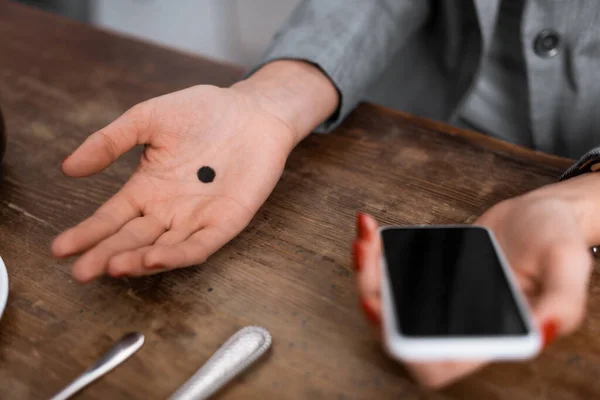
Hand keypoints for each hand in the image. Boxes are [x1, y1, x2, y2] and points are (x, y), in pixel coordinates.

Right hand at [51, 84, 293, 281]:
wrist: (253, 110)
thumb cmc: (203, 111)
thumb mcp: (148, 119)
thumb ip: (110, 142)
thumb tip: (67, 168)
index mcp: (147, 189)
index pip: (111, 218)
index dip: (87, 233)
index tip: (59, 248)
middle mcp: (169, 210)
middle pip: (133, 239)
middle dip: (106, 256)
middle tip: (79, 272)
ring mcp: (197, 218)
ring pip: (163, 248)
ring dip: (138, 260)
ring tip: (112, 267)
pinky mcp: (226, 222)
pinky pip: (200, 245)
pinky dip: (178, 254)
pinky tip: (154, 258)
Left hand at [353, 174, 596, 387]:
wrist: (538, 214)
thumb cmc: (555, 238)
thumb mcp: (567, 262)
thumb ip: (562, 301)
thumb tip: (542, 331)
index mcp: (488, 333)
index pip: (438, 363)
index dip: (404, 345)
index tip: (380, 307)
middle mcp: (457, 322)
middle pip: (399, 331)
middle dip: (372, 295)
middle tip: (366, 255)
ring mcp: (439, 299)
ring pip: (388, 302)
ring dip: (367, 273)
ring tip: (366, 236)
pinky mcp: (427, 275)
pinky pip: (391, 275)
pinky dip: (375, 255)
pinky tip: (370, 230)